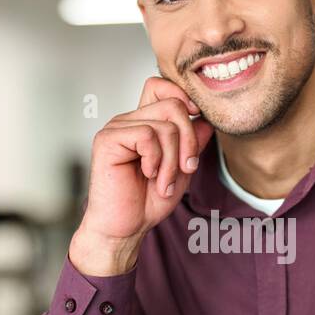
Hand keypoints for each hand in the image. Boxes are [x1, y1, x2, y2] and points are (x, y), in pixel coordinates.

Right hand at [70, 77, 214, 275]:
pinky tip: (149, 175)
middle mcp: (129, 120)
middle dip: (189, 140)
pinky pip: (147, 135)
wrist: (125, 227)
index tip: (197, 120)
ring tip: (165, 182)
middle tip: (187, 169)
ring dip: (173, 159)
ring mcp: (116, 128)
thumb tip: (206, 121)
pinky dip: (156, 159)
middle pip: (173, 105)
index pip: (160, 86)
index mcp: (144, 123)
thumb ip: (192, 144)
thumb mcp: (182, 170)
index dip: (183, 96)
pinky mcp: (108, 140)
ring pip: (164, 125)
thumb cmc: (148, 201)